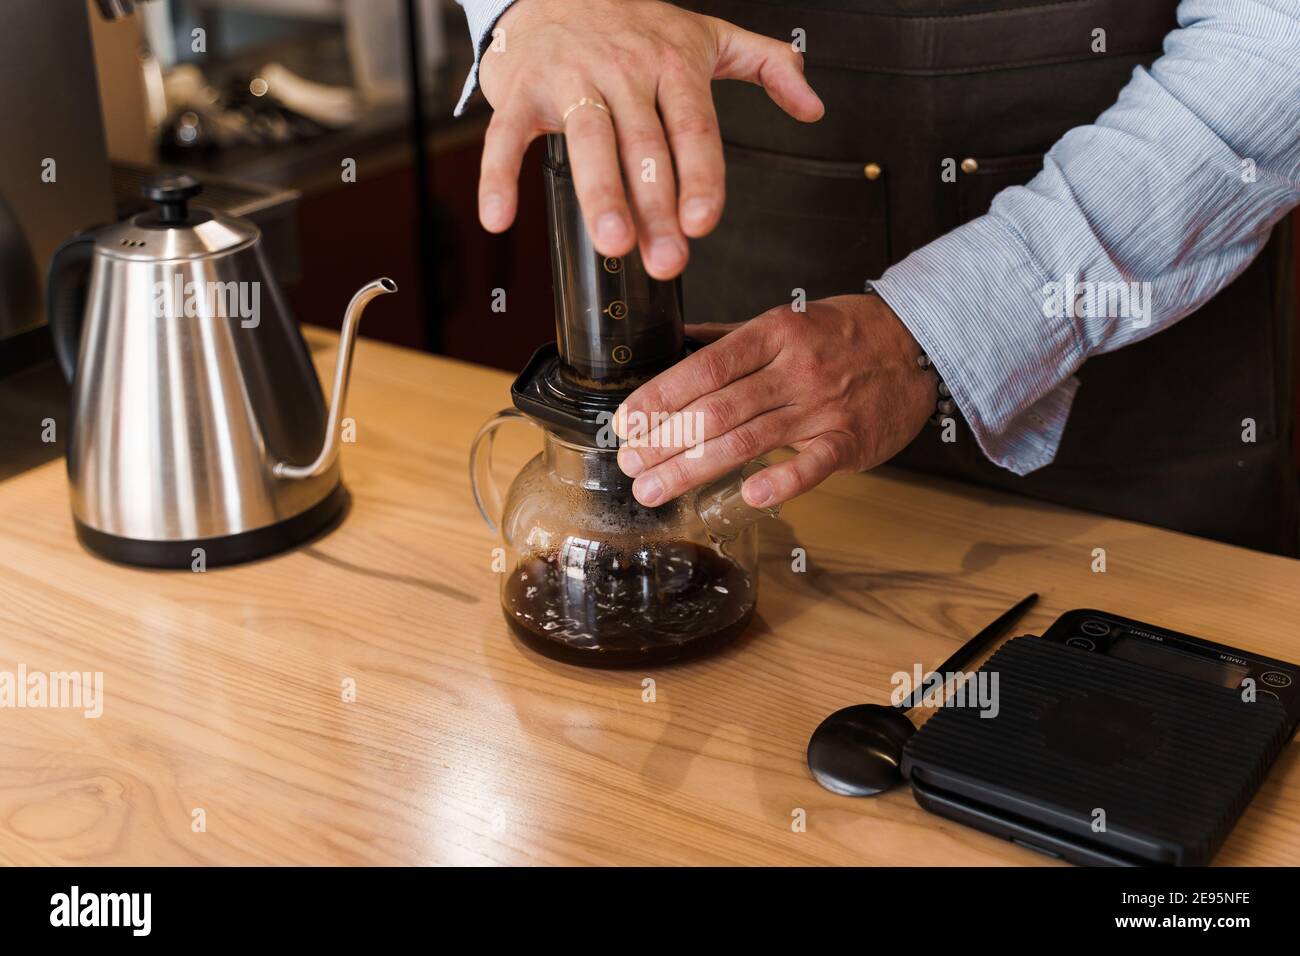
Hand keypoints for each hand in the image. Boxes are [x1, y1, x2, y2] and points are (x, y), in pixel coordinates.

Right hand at [476, 0, 823, 278]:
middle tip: (665, 260)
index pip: (694, 128)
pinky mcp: (523, 90)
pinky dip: (498, 176)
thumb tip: (812, 105)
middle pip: (644, 146)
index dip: (700, 178)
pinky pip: (508, 136)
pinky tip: (500, 217)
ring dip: (599, 194)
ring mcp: (572, 80)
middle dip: (655, 207)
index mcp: (673, 66)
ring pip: (588, 141)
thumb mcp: (706, 35)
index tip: (703, 222)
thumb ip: (767, 66)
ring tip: (611, 242)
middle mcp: (625, 72)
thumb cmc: (631, 22)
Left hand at [612, 295, 936, 507]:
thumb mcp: (785, 320)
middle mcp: (793, 370)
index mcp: (772, 336)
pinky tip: (747, 495)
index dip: (660, 397)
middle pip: (717, 410)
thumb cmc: (845, 334)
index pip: (704, 369)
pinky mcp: (849, 440)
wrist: (919, 343)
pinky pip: (812, 464)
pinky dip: (782, 480)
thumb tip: (674, 342)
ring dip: (694, 468)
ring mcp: (822, 407)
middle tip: (630, 464)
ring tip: (654, 489)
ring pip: (748, 440)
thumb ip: (728, 338)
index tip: (627, 421)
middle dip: (665, 441)